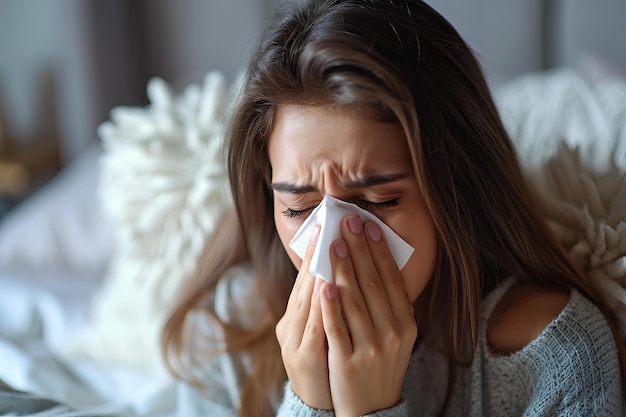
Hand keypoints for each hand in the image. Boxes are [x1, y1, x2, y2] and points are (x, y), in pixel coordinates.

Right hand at [275, 225, 332, 409]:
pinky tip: (328, 286)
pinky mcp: (304, 357)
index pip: (305, 278)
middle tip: (331, 224)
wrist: (317, 405)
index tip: (324, 225)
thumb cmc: (319, 363)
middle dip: (319, 253)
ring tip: (331, 245)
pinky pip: (316, 327)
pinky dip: (321, 306)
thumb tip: (329, 274)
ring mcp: (295, 341)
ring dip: (319, 271)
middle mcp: (290, 326)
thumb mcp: (312, 333)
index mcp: (294, 317)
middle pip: (305, 284)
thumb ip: (318, 306)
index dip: (314, 251)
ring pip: (307, 301)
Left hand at [320, 215, 416, 416]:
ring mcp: (370, 349)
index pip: (391, 280)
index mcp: (405, 324)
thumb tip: (373, 262)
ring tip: (333, 245)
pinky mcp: (347, 362)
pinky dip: (330, 304)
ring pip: (354, 301)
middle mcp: (392, 334)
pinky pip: (337, 328)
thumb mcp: (395, 336)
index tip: (369, 227)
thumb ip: (387, 305)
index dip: (379, 252)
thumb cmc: (380, 363)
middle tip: (348, 223)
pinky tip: (322, 283)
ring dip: (343, 269)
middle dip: (359, 250)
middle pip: (372, 284)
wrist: (371, 409)